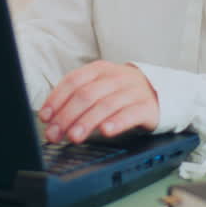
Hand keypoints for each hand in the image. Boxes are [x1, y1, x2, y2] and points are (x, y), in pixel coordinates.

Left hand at [38, 60, 159, 143]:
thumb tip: (51, 119)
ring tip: (74, 136)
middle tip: (56, 133)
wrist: (159, 92)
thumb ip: (77, 99)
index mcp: (99, 70)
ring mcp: (132, 91)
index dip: (57, 99)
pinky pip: (130, 114)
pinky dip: (117, 122)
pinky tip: (106, 131)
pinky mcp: (147, 106)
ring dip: (87, 122)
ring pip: (106, 105)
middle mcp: (115, 77)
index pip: (73, 81)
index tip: (45, 117)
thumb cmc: (121, 93)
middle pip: (86, 95)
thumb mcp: (100, 88)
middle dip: (67, 115)